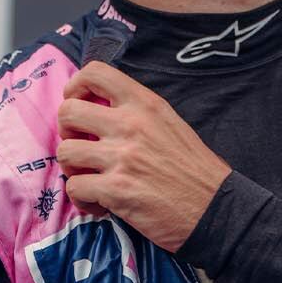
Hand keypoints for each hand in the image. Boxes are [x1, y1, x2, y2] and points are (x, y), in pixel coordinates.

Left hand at [56, 62, 230, 251]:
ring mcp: (122, 158)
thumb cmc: (195, 170)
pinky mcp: (116, 190)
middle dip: (67, 132)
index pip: (95, 73)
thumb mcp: (170, 123)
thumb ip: (135, 113)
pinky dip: (81, 200)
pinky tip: (99, 204)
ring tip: (90, 178)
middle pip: (68, 112)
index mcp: (145, 104)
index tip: (78, 104)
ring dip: (72, 169)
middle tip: (82, 147)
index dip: (75, 87)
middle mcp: (131, 125)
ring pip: (65, 152)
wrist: (217, 209)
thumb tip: (97, 109)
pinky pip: (74, 188)